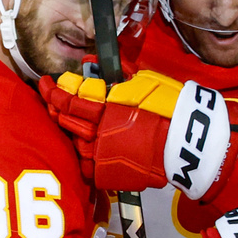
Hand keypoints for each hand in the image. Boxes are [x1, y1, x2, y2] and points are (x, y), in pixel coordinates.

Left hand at [38, 70, 237, 200]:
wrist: (189, 143)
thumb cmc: (171, 109)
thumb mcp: (144, 82)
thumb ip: (116, 74)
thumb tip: (92, 64)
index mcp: (107, 109)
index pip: (69, 99)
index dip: (54, 90)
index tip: (48, 82)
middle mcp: (101, 134)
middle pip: (66, 121)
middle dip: (56, 107)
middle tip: (51, 97)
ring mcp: (104, 156)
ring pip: (75, 143)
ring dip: (71, 131)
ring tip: (72, 122)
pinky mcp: (109, 174)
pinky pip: (86, 165)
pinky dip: (84, 156)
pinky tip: (87, 146)